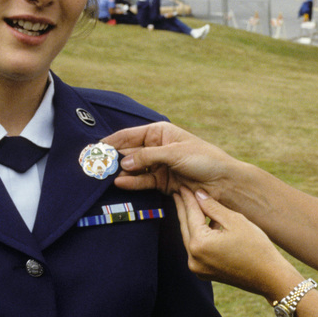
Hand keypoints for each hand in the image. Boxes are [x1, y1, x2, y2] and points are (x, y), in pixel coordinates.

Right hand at [103, 122, 240, 197]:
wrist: (223, 181)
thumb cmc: (204, 159)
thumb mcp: (174, 153)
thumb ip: (147, 157)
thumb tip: (123, 163)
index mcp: (160, 133)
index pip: (129, 135)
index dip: (112, 141)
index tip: (94, 149)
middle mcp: (157, 148)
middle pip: (129, 153)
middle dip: (112, 158)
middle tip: (94, 166)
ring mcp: (158, 165)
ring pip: (134, 168)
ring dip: (120, 172)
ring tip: (103, 177)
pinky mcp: (162, 182)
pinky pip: (143, 181)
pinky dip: (132, 183)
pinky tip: (120, 183)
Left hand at [174, 187, 300, 299]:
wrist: (269, 277)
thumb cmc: (256, 247)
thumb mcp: (235, 221)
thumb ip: (213, 207)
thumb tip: (198, 195)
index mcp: (199, 244)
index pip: (191, 215)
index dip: (188, 199)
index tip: (183, 186)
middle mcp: (193, 259)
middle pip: (185, 228)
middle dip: (183, 209)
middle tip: (179, 192)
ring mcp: (197, 268)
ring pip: (190, 239)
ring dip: (191, 222)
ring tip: (190, 205)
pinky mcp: (204, 273)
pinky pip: (197, 249)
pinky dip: (199, 236)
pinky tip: (204, 224)